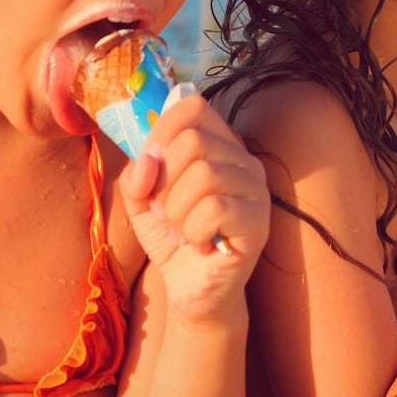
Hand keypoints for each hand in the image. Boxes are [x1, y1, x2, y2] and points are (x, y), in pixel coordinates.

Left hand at [120, 89, 268, 322]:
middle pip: (193, 141)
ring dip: (176, 210)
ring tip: (179, 228)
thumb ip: (137, 173)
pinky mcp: (259, 222)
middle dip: (163, 181)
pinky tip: (197, 242)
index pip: (192, 107)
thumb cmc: (172, 237)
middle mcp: (243, 160)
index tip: (150, 168)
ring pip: (204, 175)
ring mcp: (256, 190)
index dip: (161, 133)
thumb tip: (148, 159)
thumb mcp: (141, 200)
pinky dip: (191, 230)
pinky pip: (216, 209)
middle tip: (164, 210)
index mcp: (218, 145)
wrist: (191, 289)